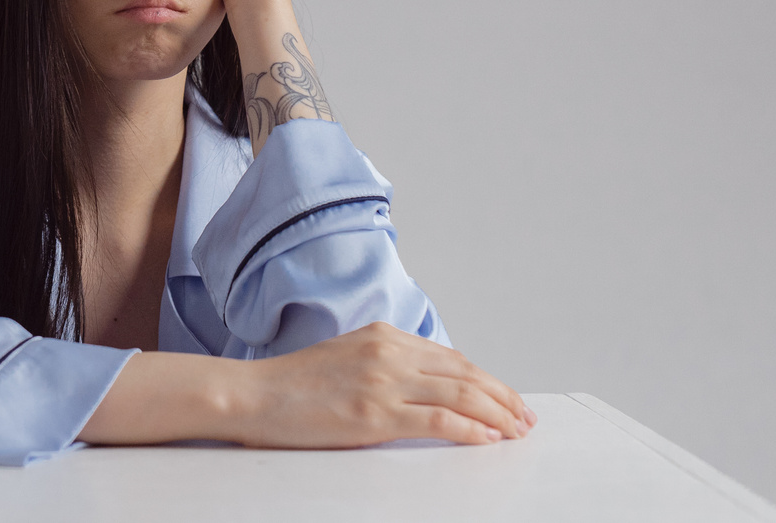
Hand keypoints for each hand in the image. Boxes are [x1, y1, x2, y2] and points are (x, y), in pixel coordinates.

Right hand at [78, 322, 535, 447]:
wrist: (251, 394)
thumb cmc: (291, 386)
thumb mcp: (345, 360)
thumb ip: (384, 366)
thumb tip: (423, 389)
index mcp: (382, 336)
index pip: (450, 357)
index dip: (484, 379)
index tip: (504, 398)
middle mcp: (388, 351)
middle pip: (464, 372)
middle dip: (502, 396)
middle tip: (524, 417)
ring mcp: (383, 380)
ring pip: (460, 393)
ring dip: (496, 413)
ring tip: (515, 431)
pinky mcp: (375, 412)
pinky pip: (439, 420)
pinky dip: (470, 430)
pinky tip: (486, 440)